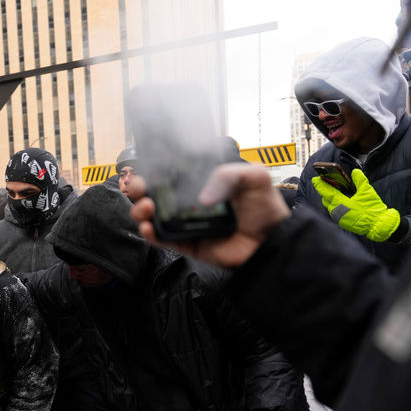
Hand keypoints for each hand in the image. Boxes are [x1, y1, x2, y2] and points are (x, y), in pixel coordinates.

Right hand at [127, 164, 290, 268]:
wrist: (271, 241)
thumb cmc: (265, 210)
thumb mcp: (253, 178)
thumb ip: (228, 174)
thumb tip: (201, 197)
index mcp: (202, 183)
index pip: (171, 173)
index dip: (155, 169)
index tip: (146, 166)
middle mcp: (189, 203)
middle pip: (155, 194)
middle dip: (139, 188)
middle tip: (139, 186)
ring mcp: (185, 224)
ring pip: (152, 216)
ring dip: (140, 209)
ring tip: (146, 207)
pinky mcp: (186, 244)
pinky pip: (161, 240)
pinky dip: (150, 234)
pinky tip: (148, 226)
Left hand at [312, 169, 400, 241]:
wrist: (378, 225)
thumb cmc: (372, 209)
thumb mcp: (367, 192)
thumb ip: (360, 180)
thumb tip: (355, 172)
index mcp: (340, 203)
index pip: (326, 192)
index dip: (320, 185)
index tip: (315, 179)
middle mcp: (336, 211)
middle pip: (326, 199)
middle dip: (325, 191)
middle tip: (327, 183)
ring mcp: (338, 218)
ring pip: (330, 206)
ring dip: (330, 199)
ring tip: (335, 191)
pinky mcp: (341, 222)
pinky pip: (334, 212)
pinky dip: (335, 205)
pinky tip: (342, 201)